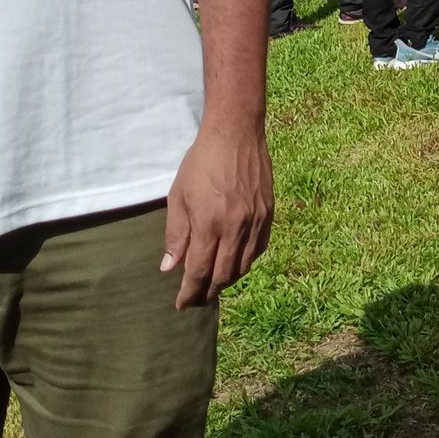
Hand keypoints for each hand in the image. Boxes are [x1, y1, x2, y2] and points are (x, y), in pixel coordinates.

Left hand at [161, 121, 273, 307]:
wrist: (236, 133)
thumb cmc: (201, 162)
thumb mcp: (178, 196)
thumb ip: (176, 234)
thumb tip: (169, 268)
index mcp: (209, 224)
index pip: (199, 271)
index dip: (189, 292)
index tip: (181, 304)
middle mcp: (235, 227)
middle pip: (223, 275)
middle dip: (207, 292)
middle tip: (196, 299)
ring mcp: (255, 221)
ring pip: (243, 265)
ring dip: (228, 280)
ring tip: (214, 285)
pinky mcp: (268, 213)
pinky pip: (259, 249)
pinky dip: (246, 262)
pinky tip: (236, 263)